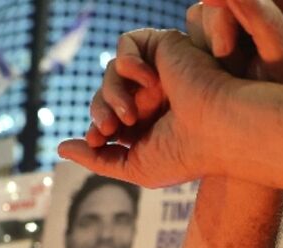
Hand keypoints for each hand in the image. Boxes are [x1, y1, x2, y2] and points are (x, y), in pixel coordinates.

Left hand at [58, 0, 282, 186]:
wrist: (219, 130)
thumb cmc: (187, 155)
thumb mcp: (137, 168)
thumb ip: (99, 160)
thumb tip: (62, 147)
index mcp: (152, 126)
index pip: (110, 120)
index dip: (97, 128)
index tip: (99, 140)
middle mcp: (156, 98)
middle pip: (105, 95)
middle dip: (100, 111)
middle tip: (109, 129)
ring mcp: (161, 71)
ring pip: (112, 71)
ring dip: (111, 93)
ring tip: (128, 114)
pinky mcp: (165, 46)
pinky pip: (126, 44)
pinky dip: (127, 61)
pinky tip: (148, 80)